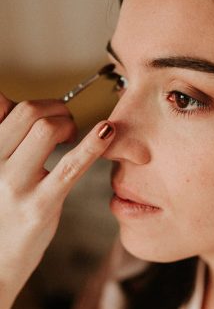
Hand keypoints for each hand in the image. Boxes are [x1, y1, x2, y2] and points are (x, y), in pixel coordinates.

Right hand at [0, 92, 114, 308]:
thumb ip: (2, 141)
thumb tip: (7, 102)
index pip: (2, 105)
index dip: (32, 104)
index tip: (46, 114)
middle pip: (29, 112)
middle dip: (56, 110)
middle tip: (65, 126)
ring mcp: (15, 185)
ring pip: (46, 129)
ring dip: (68, 125)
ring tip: (72, 138)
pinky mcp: (41, 206)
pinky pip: (70, 166)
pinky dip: (93, 144)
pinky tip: (108, 132)